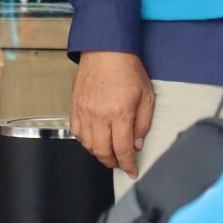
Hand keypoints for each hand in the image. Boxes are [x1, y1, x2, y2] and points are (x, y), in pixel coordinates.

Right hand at [70, 51, 154, 177]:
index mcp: (120, 114)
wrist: (105, 50)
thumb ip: (142, 123)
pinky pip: (77, 132)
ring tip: (108, 154)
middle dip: (112, 162)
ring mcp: (84, 112)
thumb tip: (136, 144)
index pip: (123, 149)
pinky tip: (94, 140)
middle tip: (120, 165)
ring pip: (87, 144)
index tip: (132, 171)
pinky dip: (85, 141)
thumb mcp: (146, 97)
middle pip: (102, 151)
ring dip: (98, 153)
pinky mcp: (75, 106)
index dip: (128, 164)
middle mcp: (99, 116)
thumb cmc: (128, 70)